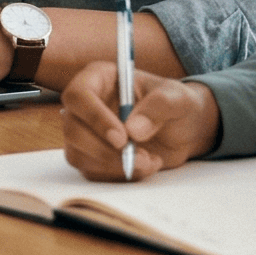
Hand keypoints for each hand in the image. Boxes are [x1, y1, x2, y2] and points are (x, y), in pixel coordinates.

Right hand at [62, 61, 219, 181]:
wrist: (184, 130)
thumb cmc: (177, 104)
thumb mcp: (177, 98)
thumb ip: (158, 107)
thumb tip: (133, 130)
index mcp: (99, 79)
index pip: (78, 95)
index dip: (94, 118)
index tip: (121, 138)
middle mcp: (86, 105)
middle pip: (72, 129)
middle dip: (104, 150)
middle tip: (139, 157)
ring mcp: (85, 132)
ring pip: (78, 154)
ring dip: (114, 166)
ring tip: (149, 161)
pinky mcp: (91, 156)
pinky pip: (92, 172)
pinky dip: (119, 175)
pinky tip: (145, 166)